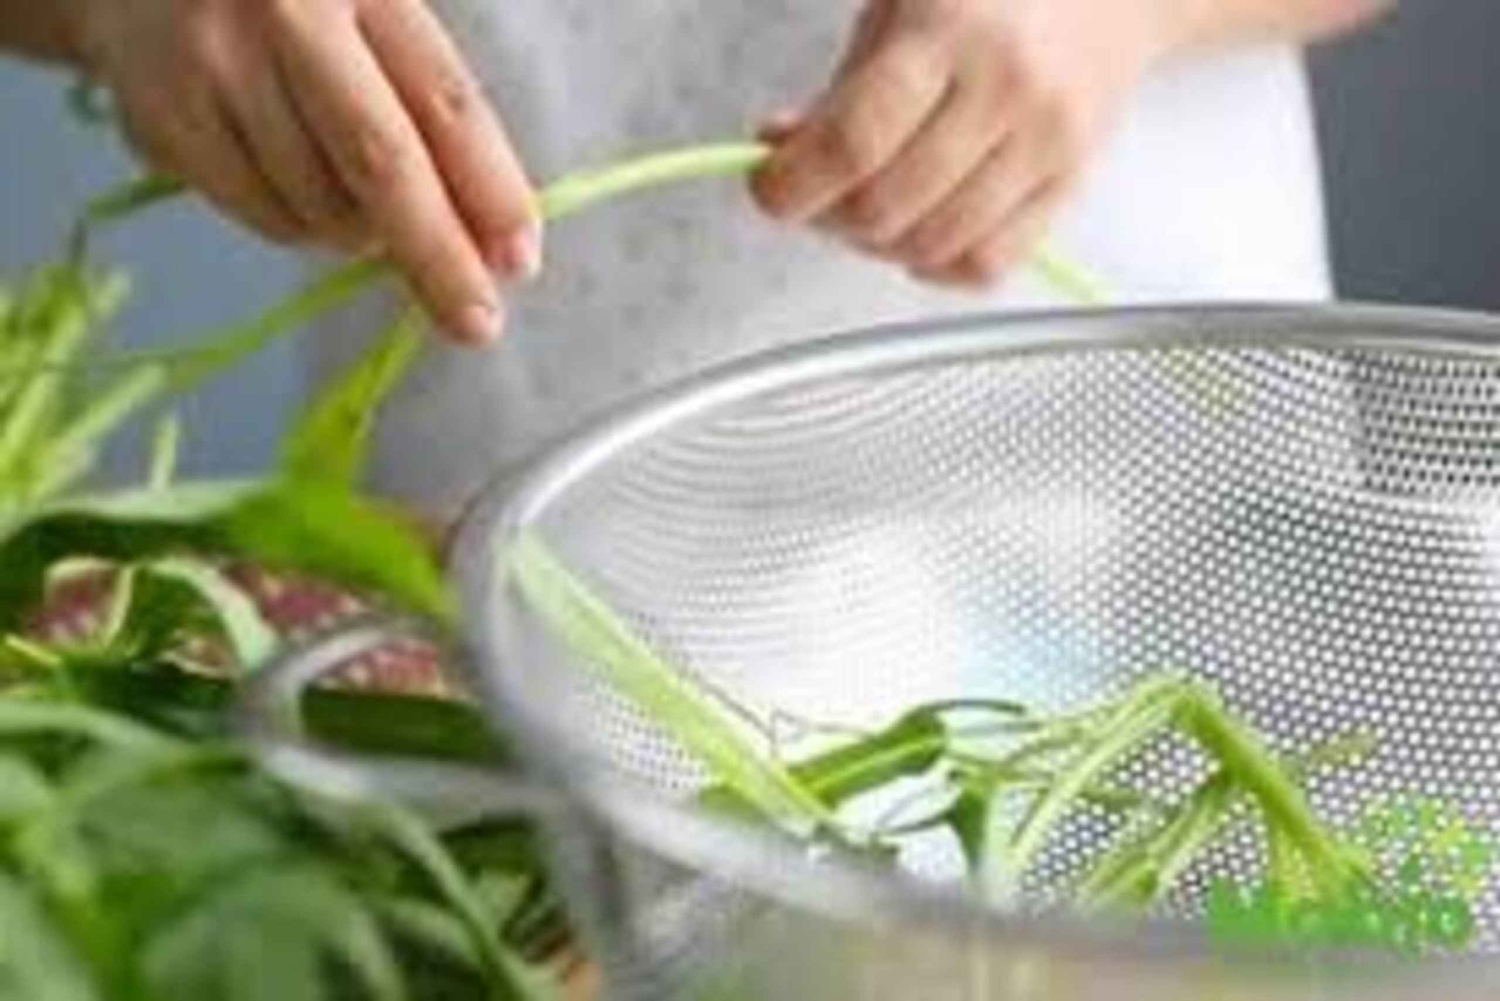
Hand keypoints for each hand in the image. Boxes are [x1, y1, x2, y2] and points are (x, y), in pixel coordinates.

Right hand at [70, 0, 539, 344]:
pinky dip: (301, 224)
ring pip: (320, 208)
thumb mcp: (369, 13)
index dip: (489, 189)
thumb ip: (428, 102)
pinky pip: (262, 218)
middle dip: (438, 258)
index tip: (520, 260)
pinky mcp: (161, 124)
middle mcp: (279, 18)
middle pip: (380, 167)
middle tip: (477, 323)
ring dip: (363, 233)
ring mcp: (209, 71)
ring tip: (355, 192)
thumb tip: (493, 236)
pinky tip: (293, 176)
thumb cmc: (287, 1)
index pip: (440, 101)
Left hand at [752, 0, 1167, 288]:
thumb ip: (836, 89)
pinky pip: (986, 265)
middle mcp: (1004, 89)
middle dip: (828, 214)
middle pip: (887, 206)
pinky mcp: (1068, 184)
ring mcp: (1044, 142)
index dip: (793, 184)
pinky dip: (935, 266)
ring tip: (865, 205)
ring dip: (876, 243)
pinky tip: (918, 232)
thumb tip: (779, 154)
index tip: (768, 188)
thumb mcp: (895, 8)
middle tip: (813, 193)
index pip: (853, 141)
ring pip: (932, 246)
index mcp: (947, 28)